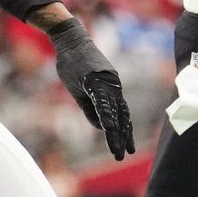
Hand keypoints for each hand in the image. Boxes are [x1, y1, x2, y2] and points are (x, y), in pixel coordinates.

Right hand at [47, 17, 135, 160]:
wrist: (70, 41)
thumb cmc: (75, 65)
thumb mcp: (82, 92)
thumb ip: (91, 110)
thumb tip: (101, 127)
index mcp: (111, 91)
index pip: (121, 115)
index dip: (124, 132)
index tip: (127, 148)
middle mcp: (114, 87)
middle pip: (122, 116)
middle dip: (123, 137)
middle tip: (124, 154)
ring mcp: (107, 82)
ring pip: (114, 112)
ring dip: (116, 132)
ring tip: (117, 149)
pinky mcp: (96, 79)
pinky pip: (102, 101)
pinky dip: (106, 115)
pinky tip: (108, 129)